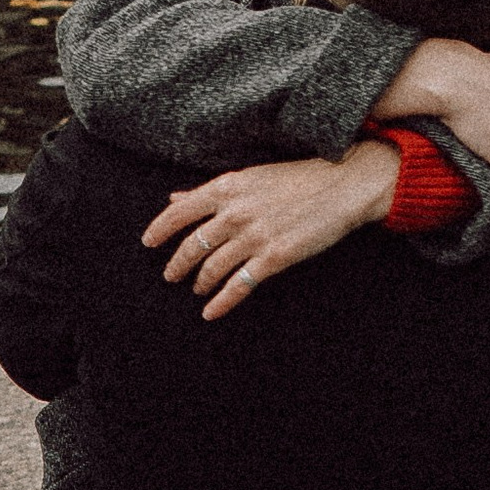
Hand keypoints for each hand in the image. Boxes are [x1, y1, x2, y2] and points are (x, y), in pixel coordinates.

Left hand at [144, 146, 398, 317]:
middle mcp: (235, 212)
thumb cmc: (297, 177)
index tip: (147, 243)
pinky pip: (239, 285)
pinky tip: (211, 312)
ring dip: (200, 283)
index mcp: (226, 188)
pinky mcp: (274, 257)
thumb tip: (175, 197)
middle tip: (171, 276)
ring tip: (197, 290)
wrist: (342, 185)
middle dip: (178, 265)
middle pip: (192, 246)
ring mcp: (254, 236)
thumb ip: (211, 191)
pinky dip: (221, 302)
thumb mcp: (249, 177)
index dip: (159, 230)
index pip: (179, 212)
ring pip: (212, 268)